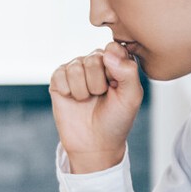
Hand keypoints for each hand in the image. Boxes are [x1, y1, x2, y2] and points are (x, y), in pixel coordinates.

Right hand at [48, 41, 143, 172]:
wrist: (94, 143)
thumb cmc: (116, 119)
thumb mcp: (132, 97)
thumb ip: (128, 71)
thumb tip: (107, 53)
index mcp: (116, 62)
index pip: (112, 48)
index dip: (114, 70)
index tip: (116, 87)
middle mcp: (95, 62)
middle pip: (93, 59)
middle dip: (98, 84)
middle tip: (101, 97)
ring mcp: (75, 69)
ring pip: (75, 68)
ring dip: (83, 91)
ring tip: (87, 100)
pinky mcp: (58, 79)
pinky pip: (59, 75)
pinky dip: (68, 91)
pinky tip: (73, 99)